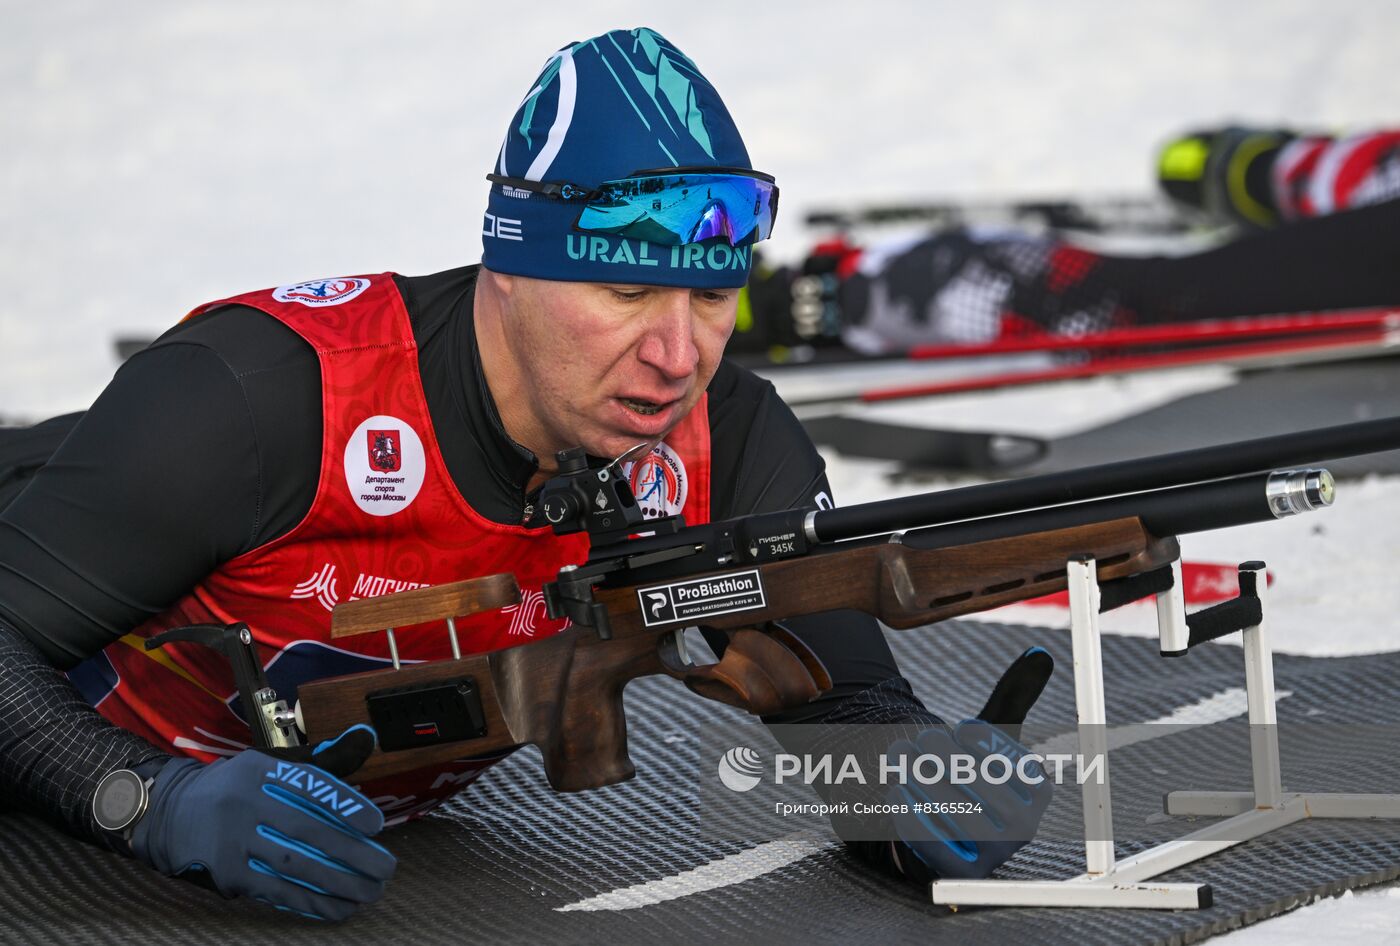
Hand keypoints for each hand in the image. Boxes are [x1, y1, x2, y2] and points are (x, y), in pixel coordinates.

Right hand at [131, 724, 395, 919]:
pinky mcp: (227, 872)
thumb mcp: (269, 764)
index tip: (377, 825)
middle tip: (385, 869)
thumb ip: (320, 760)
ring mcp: (232, 840)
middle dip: (351, 853)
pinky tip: (338, 908)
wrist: (170, 814)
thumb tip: (366, 736)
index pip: (308, 785)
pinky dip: (309, 901)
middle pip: (305, 830)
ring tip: (370, 893)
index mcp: (261, 770)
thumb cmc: (237, 788)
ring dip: (336, 884)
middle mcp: (245, 802)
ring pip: (292, 865)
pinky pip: (274, 890)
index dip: (344, 805)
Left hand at [887, 647, 1053, 880]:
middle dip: (947, 757)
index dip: (985, 743)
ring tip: (901, 755)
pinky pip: (937, 846)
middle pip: (984, 789)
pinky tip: (895, 789)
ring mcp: (993, 854)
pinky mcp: (959, 872)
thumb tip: (1038, 653)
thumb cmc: (973, 772)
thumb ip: (1014, 696)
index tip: (961, 728)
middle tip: (920, 739)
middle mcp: (1023, 827)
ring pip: (958, 813)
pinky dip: (912, 815)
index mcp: (1038, 790)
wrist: (946, 823)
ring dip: (924, 778)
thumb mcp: (993, 735)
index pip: (1016, 765)